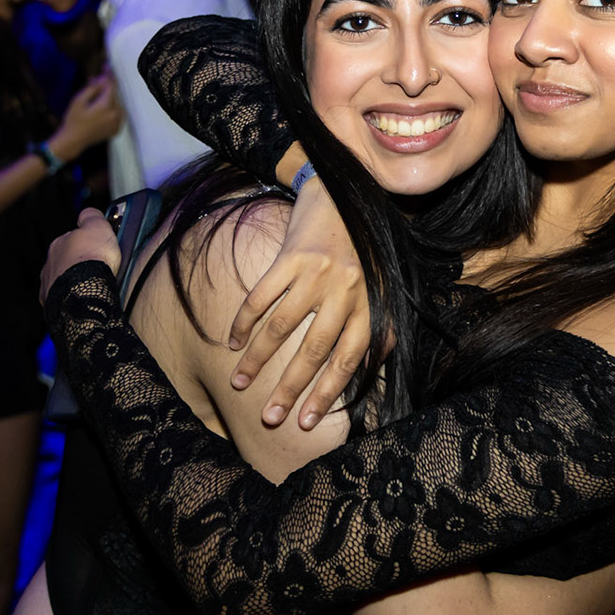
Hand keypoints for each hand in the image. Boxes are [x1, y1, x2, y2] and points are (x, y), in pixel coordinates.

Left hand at [40, 208, 121, 302]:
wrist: (84, 293)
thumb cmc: (92, 261)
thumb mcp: (98, 226)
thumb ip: (91, 216)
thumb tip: (88, 212)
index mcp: (59, 244)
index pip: (71, 239)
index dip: (86, 242)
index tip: (97, 246)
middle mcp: (50, 264)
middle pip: (65, 261)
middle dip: (78, 263)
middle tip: (98, 267)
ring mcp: (49, 285)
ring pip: (62, 281)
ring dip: (75, 281)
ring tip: (93, 285)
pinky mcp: (52, 305)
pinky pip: (63, 299)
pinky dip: (72, 298)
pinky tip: (85, 298)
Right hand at [50, 73, 123, 161]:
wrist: (73, 141)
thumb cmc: (73, 120)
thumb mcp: (79, 100)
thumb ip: (93, 88)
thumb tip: (102, 78)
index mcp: (106, 106)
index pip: (111, 85)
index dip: (109, 75)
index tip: (107, 66)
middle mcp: (115, 114)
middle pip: (115, 94)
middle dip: (106, 87)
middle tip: (95, 82)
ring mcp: (118, 123)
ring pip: (117, 103)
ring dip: (109, 98)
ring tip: (96, 98)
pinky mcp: (117, 129)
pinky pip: (117, 114)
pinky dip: (112, 108)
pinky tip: (100, 109)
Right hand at [227, 177, 371, 428]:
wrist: (342, 192)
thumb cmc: (362, 248)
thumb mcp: (381, 286)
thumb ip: (379, 326)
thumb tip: (372, 371)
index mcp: (370, 303)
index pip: (348, 360)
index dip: (327, 394)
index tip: (306, 423)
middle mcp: (346, 290)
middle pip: (314, 350)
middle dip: (290, 388)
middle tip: (268, 417)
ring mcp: (317, 273)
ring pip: (282, 327)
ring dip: (257, 359)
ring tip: (239, 383)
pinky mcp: (290, 255)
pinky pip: (261, 297)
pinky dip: (244, 322)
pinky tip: (232, 342)